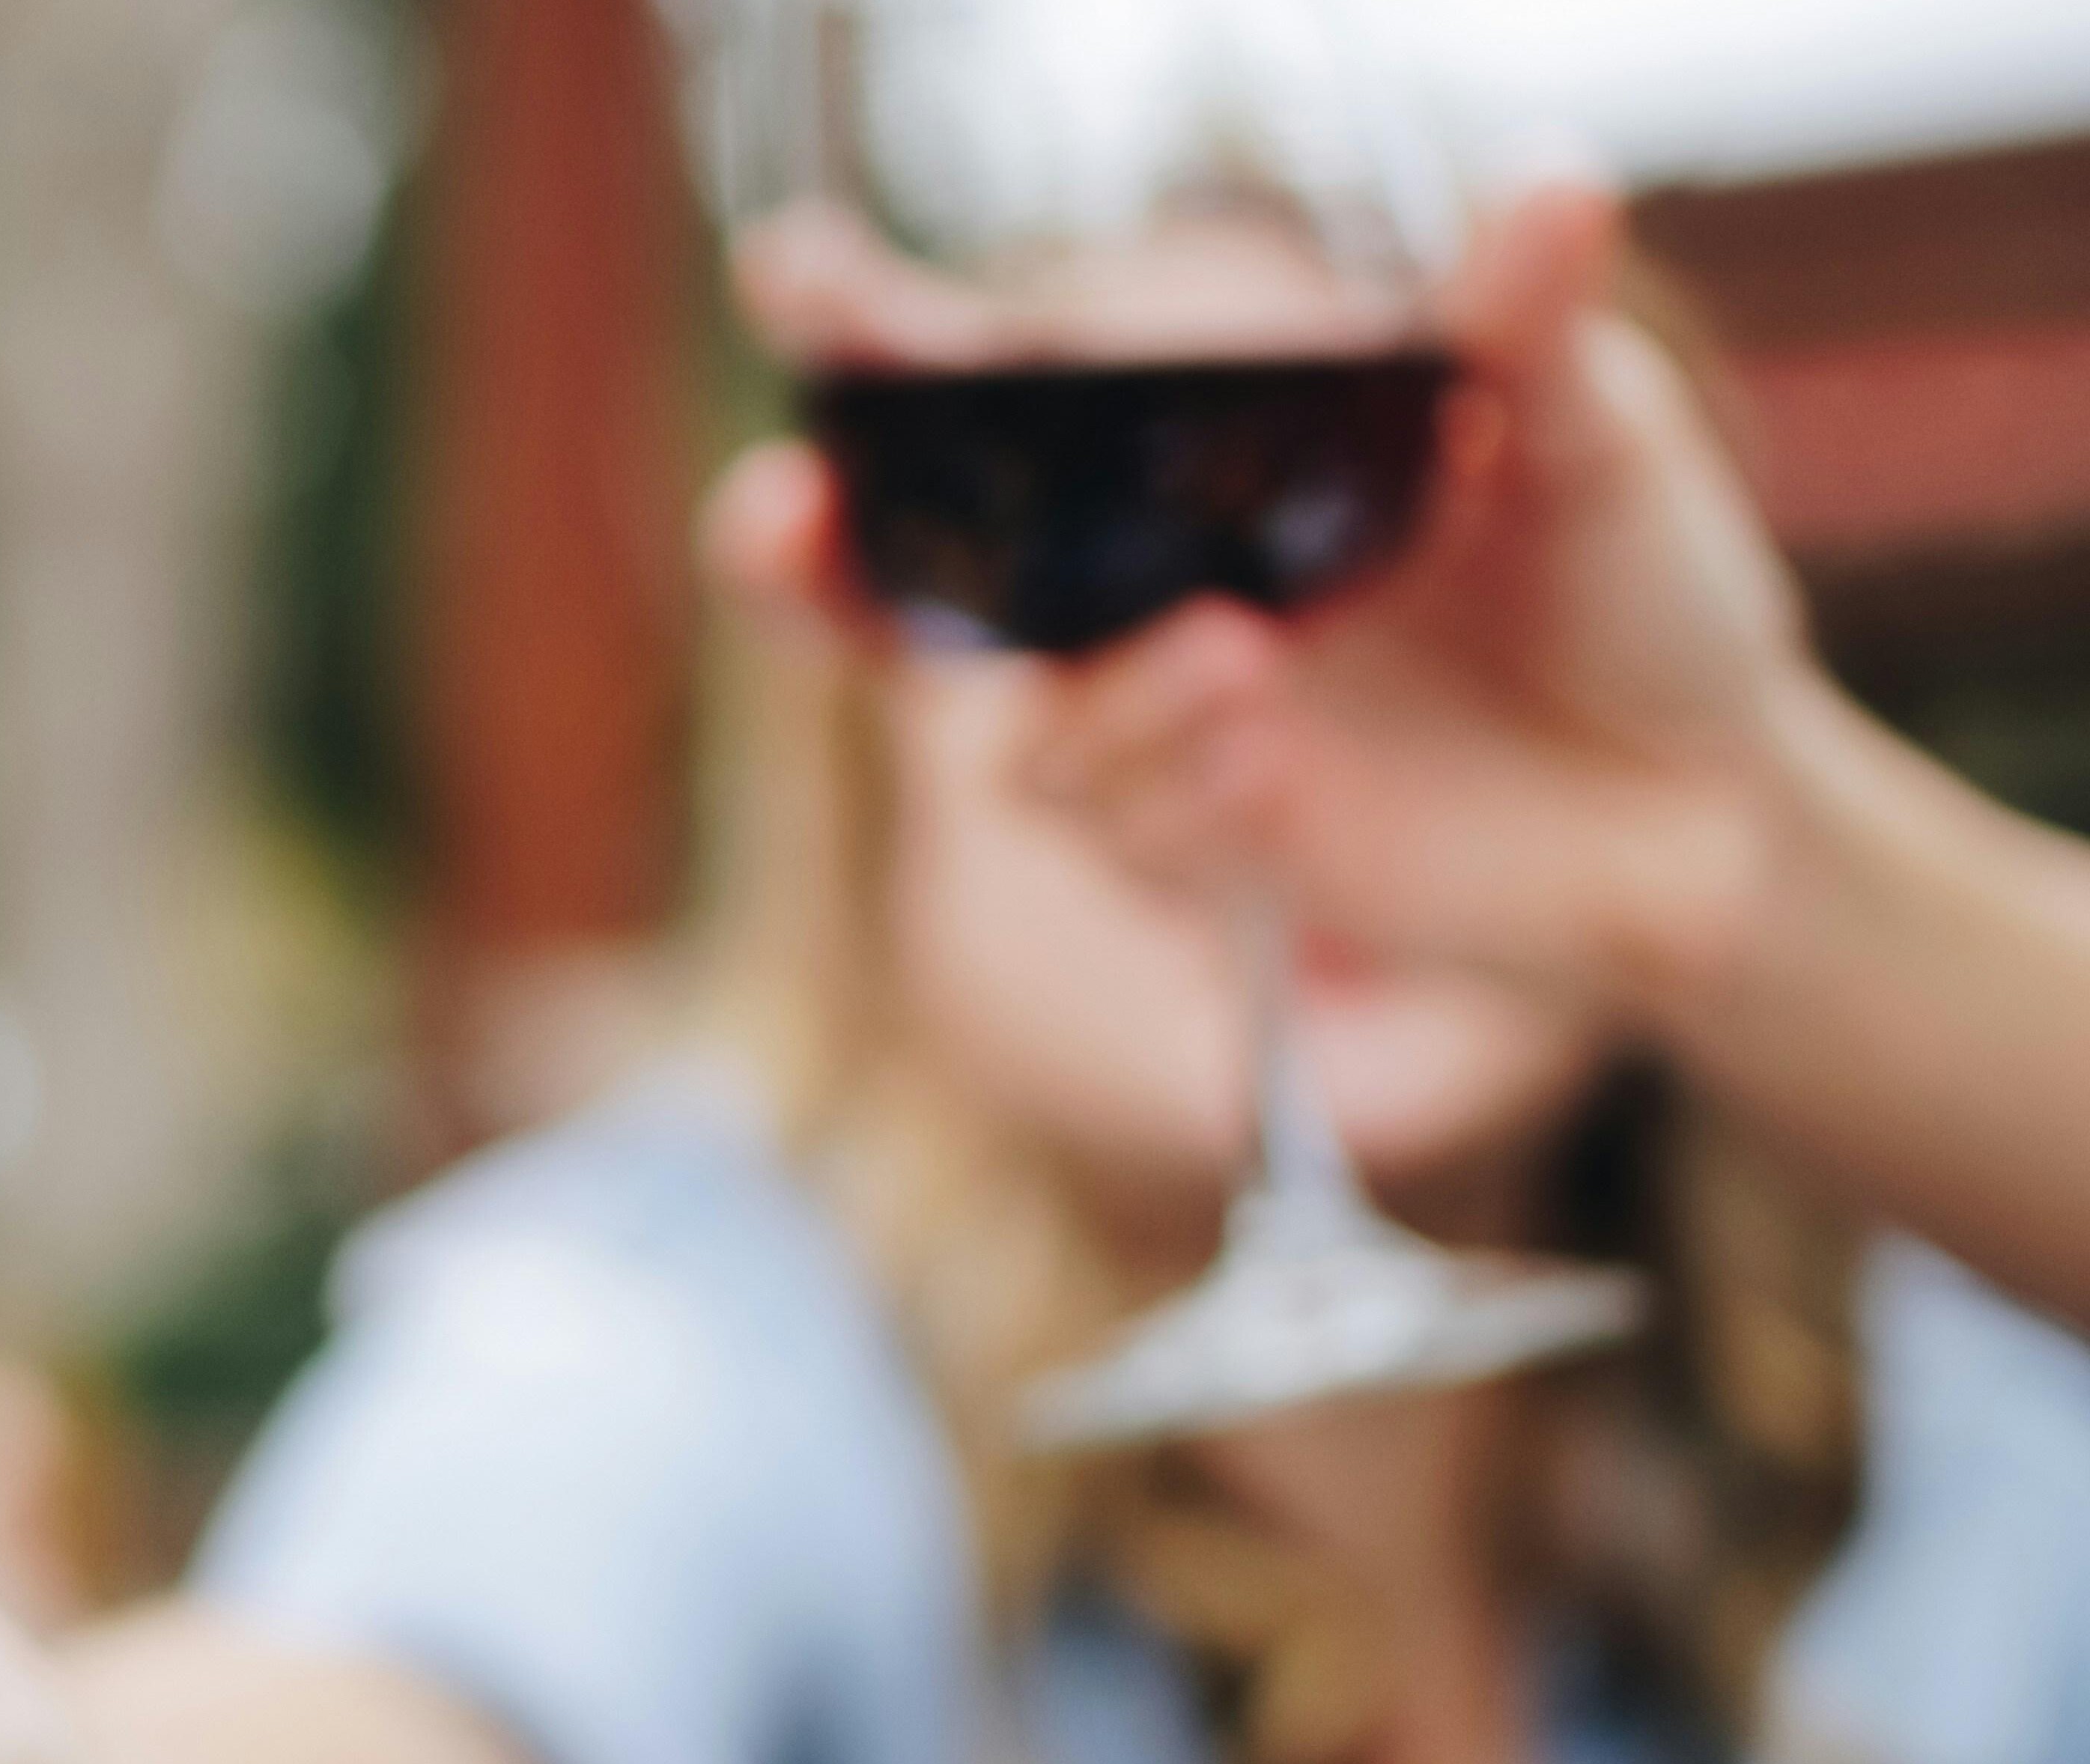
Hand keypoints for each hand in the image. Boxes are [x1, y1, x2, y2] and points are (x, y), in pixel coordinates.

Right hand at [723, 184, 1869, 1022]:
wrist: (1718, 804)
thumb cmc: (1636, 594)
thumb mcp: (1597, 442)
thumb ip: (1530, 326)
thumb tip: (1552, 182)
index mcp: (1194, 466)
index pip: (990, 392)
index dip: (870, 332)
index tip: (796, 269)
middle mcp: (1142, 596)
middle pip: (897, 591)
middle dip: (802, 559)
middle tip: (775, 512)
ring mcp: (1163, 730)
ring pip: (1027, 738)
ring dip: (1106, 698)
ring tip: (1242, 662)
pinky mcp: (1212, 852)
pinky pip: (1128, 832)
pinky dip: (1185, 788)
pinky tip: (1280, 763)